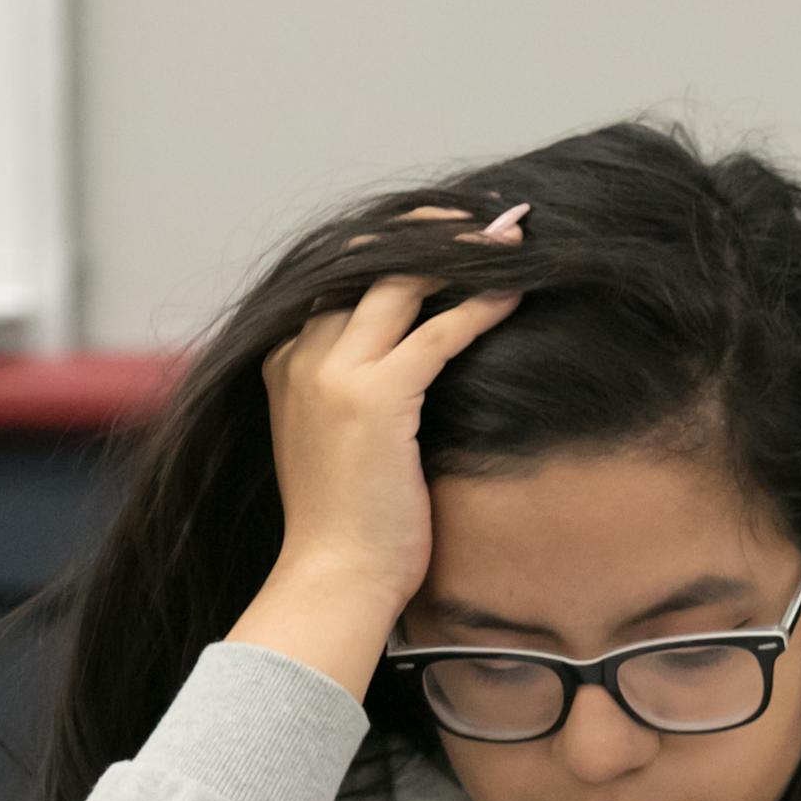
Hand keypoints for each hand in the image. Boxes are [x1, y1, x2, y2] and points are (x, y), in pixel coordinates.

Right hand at [257, 204, 524, 605]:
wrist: (333, 579)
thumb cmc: (348, 526)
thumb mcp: (339, 444)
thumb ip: (356, 394)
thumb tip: (411, 366)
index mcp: (285, 361)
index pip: (340, 276)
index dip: (394, 245)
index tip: (446, 232)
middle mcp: (301, 356)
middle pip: (366, 262)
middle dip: (429, 230)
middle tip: (487, 220)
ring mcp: (333, 375)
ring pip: (400, 280)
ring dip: (461, 251)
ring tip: (511, 237)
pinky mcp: (375, 400)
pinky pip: (438, 332)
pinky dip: (481, 304)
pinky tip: (516, 288)